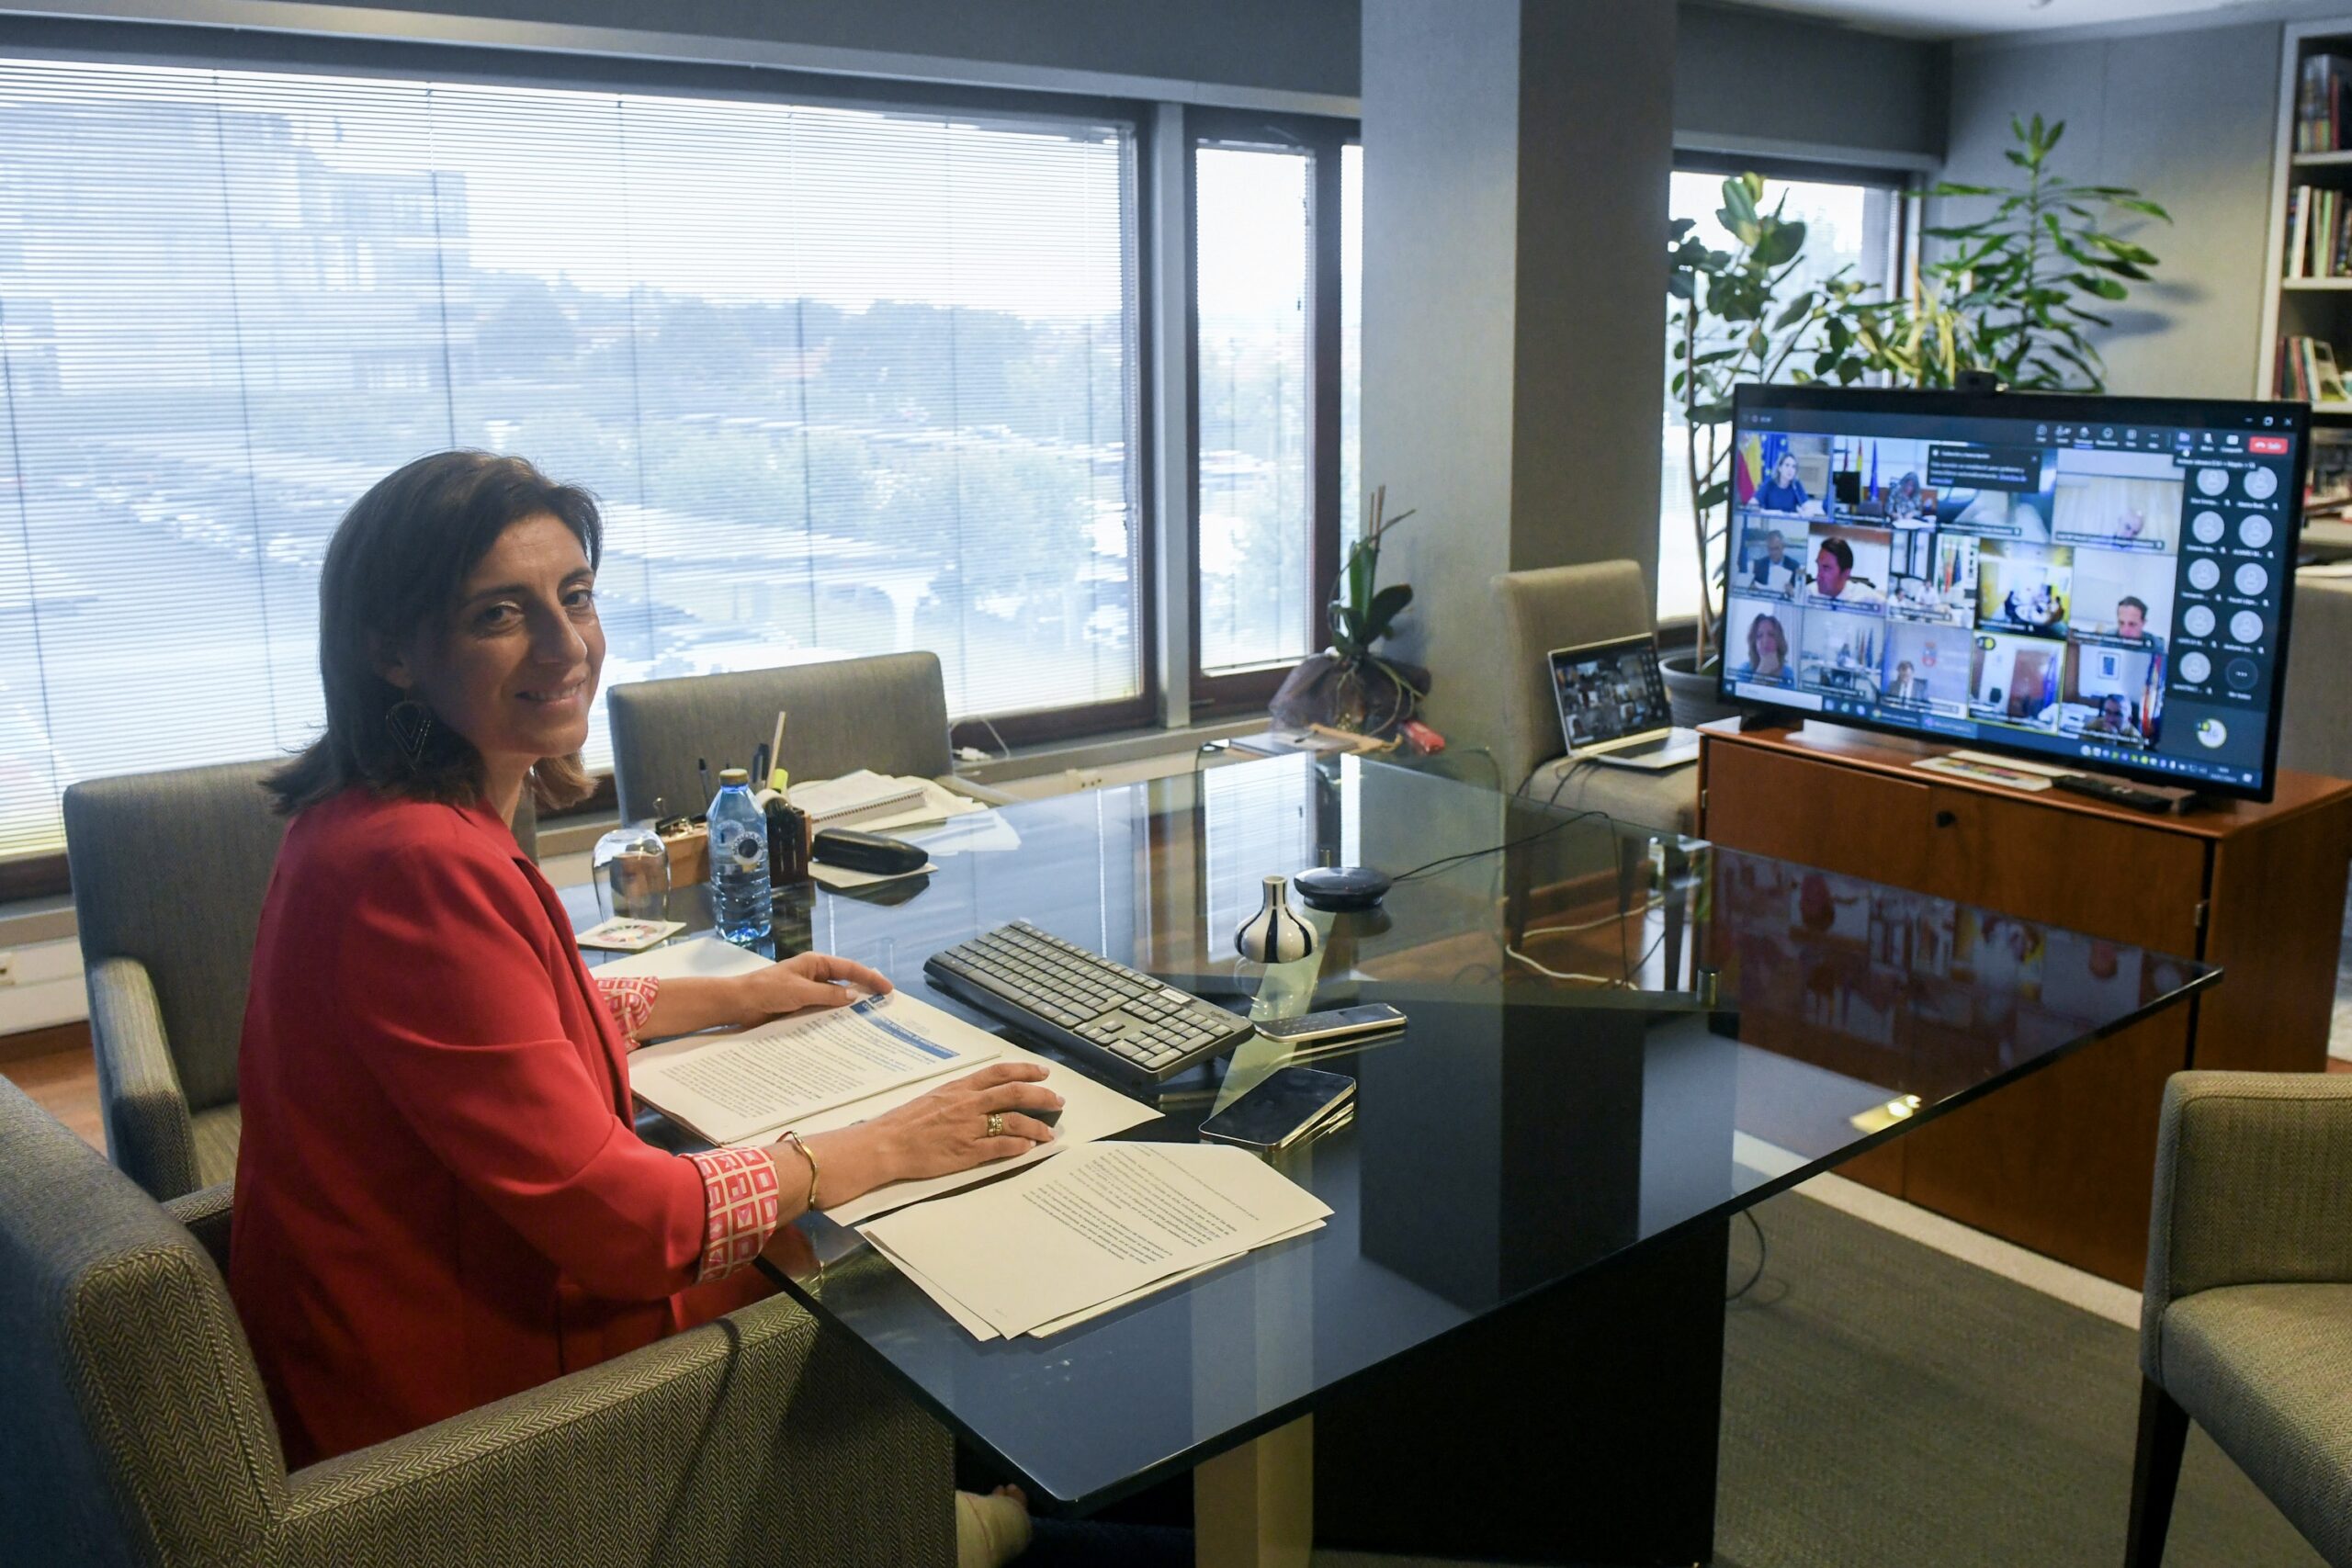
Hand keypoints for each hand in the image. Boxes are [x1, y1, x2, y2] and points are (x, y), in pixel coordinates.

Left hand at [733, 951, 892, 1020]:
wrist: (738, 1004)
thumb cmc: (767, 991)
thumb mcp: (800, 992)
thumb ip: (828, 995)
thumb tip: (853, 997)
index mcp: (814, 964)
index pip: (848, 969)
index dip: (869, 978)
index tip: (887, 988)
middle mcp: (813, 976)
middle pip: (844, 983)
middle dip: (864, 992)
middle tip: (884, 1005)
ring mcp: (806, 992)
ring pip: (834, 999)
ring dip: (848, 1008)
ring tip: (869, 1020)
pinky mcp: (799, 1007)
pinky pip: (821, 1012)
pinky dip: (833, 1018)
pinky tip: (843, 1029)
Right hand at [866, 1061, 1062, 1181]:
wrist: (886, 1143)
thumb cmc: (905, 1121)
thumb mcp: (935, 1098)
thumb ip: (961, 1095)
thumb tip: (984, 1096)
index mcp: (959, 1088)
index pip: (999, 1072)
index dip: (1026, 1070)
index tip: (1044, 1073)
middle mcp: (968, 1103)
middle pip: (1014, 1094)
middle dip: (1041, 1096)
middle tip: (1058, 1100)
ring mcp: (968, 1128)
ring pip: (1012, 1121)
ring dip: (1036, 1126)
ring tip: (1048, 1132)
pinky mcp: (966, 1152)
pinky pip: (1000, 1147)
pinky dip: (1018, 1146)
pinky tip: (1028, 1147)